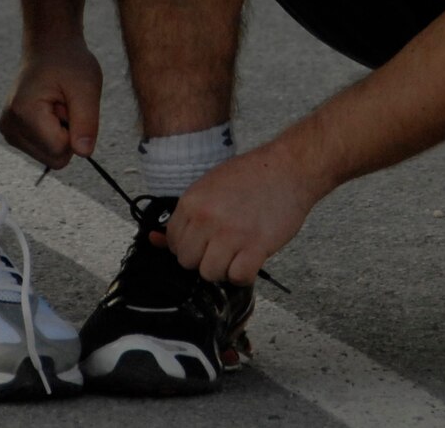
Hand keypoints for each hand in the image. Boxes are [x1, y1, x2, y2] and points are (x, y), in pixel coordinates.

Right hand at [0, 37, 102, 169]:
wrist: (49, 48)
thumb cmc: (69, 62)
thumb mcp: (87, 87)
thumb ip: (87, 122)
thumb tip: (84, 154)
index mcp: (23, 113)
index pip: (60, 151)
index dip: (75, 131)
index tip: (69, 104)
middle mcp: (8, 126)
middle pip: (54, 159)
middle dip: (67, 135)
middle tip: (64, 104)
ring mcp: (7, 132)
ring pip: (49, 157)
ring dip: (60, 133)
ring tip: (56, 104)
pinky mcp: (12, 134)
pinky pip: (43, 151)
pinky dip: (52, 133)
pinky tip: (49, 109)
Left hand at [162, 142, 322, 283]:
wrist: (289, 167)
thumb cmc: (252, 176)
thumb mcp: (210, 186)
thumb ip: (185, 215)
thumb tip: (155, 240)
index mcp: (191, 201)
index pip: (173, 242)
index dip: (189, 245)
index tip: (204, 241)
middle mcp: (206, 218)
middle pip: (188, 262)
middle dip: (204, 258)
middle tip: (222, 247)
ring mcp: (230, 234)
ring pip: (210, 274)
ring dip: (224, 268)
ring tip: (237, 252)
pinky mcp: (255, 246)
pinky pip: (238, 278)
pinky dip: (244, 275)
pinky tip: (251, 259)